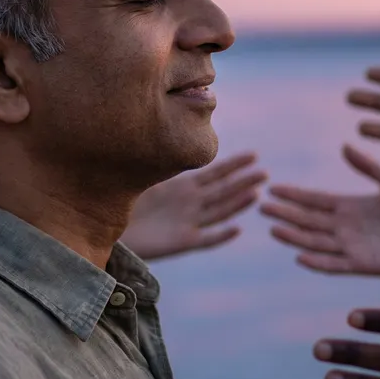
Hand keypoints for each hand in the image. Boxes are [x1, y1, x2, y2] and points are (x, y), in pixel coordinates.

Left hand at [121, 153, 266, 259]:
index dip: (234, 165)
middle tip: (265, 173)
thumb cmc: (125, 201)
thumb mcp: (144, 175)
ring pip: (219, 211)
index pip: (216, 173)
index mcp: (184, 187)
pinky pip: (206, 240)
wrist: (114, 232)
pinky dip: (221, 235)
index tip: (254, 155)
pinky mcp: (182, 242)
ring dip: (237, 204)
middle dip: (244, 181)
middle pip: (223, 191)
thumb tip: (168, 135)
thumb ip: (162, 161)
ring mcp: (189, 222)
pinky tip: (236, 229)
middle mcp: (191, 204)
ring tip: (256, 194)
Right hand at [261, 145, 379, 275]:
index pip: (315, 200)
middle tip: (261, 206)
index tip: (273, 188)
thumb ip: (367, 166)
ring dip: (294, 236)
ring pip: (315, 241)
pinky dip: (317, 262)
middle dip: (286, 213)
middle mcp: (346, 227)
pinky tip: (299, 256)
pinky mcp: (362, 265)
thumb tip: (344, 145)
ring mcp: (352, 247)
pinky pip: (334, 264)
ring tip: (274, 228)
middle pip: (308, 220)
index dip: (294, 195)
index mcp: (351, 206)